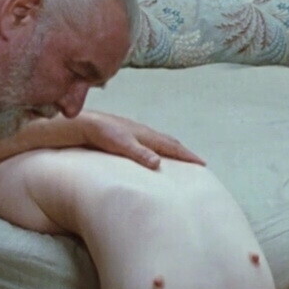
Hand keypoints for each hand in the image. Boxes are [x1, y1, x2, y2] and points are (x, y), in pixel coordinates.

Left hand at [78, 112, 203, 169]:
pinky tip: (153, 155)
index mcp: (148, 136)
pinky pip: (150, 143)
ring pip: (160, 142)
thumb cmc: (103, 134)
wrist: (86, 124)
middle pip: (170, 143)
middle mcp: (145, 133)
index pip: (173, 147)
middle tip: (196, 162)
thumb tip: (158, 163)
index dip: (188, 156)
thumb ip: (140, 154)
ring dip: (172, 150)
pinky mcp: (128, 136)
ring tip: (179, 159)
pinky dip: (158, 149)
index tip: (202, 164)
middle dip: (184, 152)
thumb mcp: (122, 145)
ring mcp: (137, 133)